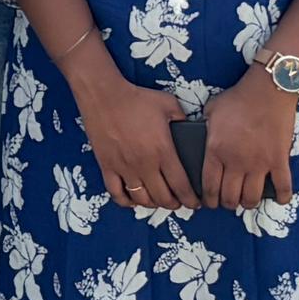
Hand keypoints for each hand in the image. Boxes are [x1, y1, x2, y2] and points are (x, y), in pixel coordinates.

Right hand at [75, 70, 193, 211]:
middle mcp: (145, 164)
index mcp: (163, 151)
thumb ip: (183, 119)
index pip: (182, 185)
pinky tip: (133, 199)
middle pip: (163, 197)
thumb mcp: (168, 104)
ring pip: (142, 199)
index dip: (191, 199)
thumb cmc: (135, 98)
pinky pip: (117, 193)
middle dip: (175, 204)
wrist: (103, 95)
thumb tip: (191, 129)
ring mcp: (124, 167)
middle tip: (179, 202)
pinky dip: (126, 201)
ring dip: (153, 204)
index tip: (195, 202)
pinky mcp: (107, 166)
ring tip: (158, 200)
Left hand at [199, 70, 298, 211]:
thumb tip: (199, 136)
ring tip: (247, 200)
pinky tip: (279, 199)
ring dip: (248, 203)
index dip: (208, 199)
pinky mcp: (279, 161)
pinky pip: (283, 187)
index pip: (209, 185)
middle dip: (227, 203)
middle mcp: (236, 162)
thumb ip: (204, 128)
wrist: (268, 90)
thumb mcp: (211, 111)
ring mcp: (259, 164)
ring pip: (252, 197)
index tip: (209, 202)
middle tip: (228, 201)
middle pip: (229, 196)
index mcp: (216, 150)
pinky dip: (282, 196)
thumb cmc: (237, 98)